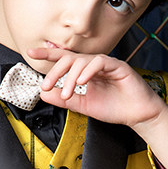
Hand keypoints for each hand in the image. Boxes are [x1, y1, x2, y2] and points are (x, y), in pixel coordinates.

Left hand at [28, 46, 167, 168]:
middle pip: (70, 59)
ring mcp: (106, 64)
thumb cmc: (114, 108)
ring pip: (82, 61)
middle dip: (55, 71)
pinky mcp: (118, 66)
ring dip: (70, 77)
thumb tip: (43, 94)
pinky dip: (89, 71)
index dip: (48, 54)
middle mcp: (94, 65)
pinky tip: (82, 82)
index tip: (31, 53)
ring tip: (66, 93)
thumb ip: (64, 99)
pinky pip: (100, 62)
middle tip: (46, 85)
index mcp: (85, 72)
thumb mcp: (83, 105)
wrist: (137, 115)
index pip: (64, 59)